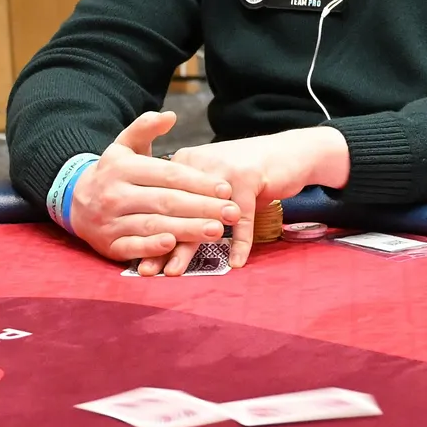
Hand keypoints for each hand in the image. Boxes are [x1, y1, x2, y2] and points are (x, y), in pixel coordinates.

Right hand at [70, 111, 241, 262]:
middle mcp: (115, 194)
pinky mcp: (108, 244)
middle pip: (166, 201)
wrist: (73, 200)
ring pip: (154, 225)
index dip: (199, 182)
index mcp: (123, 167)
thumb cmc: (112, 172)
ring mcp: (110, 221)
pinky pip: (133, 247)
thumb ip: (145, 128)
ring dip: (187, 229)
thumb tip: (170, 116)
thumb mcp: (124, 145)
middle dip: (203, 207)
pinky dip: (153, 248)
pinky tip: (174, 245)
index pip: (169, 174)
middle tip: (233, 212)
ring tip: (217, 231)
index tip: (226, 189)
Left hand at [150, 127, 349, 275]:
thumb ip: (192, 207)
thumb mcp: (215, 186)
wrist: (288, 154)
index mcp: (185, 164)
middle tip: (147, 271)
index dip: (150, 233)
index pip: (162, 204)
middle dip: (161, 245)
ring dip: (189, 248)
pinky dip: (239, 244)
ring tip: (176, 273)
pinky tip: (235, 264)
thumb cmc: (248, 177)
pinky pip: (242, 220)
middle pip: (176, 212)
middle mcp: (200, 164)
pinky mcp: (249, 178)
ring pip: (202, 218)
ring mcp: (224, 170)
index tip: (138, 259)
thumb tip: (166, 244)